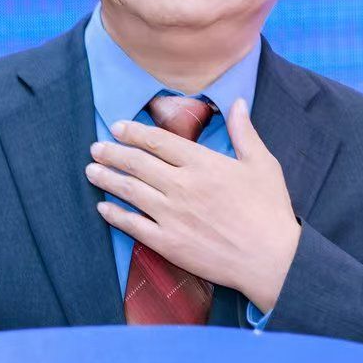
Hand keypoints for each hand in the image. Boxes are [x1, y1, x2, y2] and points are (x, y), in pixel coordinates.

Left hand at [86, 99, 301, 310]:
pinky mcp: (168, 243)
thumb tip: (238, 103)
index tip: (117, 127)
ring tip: (91, 171)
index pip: (158, 141)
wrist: (271, 259)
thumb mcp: (262, 164)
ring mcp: (172, 215)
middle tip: (96, 147)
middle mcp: (181, 186)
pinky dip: (115, 215)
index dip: (134, 132)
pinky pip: (133, 226)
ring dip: (107, 179)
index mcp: (202, 163)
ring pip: (130, 191)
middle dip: (113, 152)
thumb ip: (244, 132)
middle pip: (137, 163)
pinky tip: (103, 208)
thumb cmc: (269, 210)